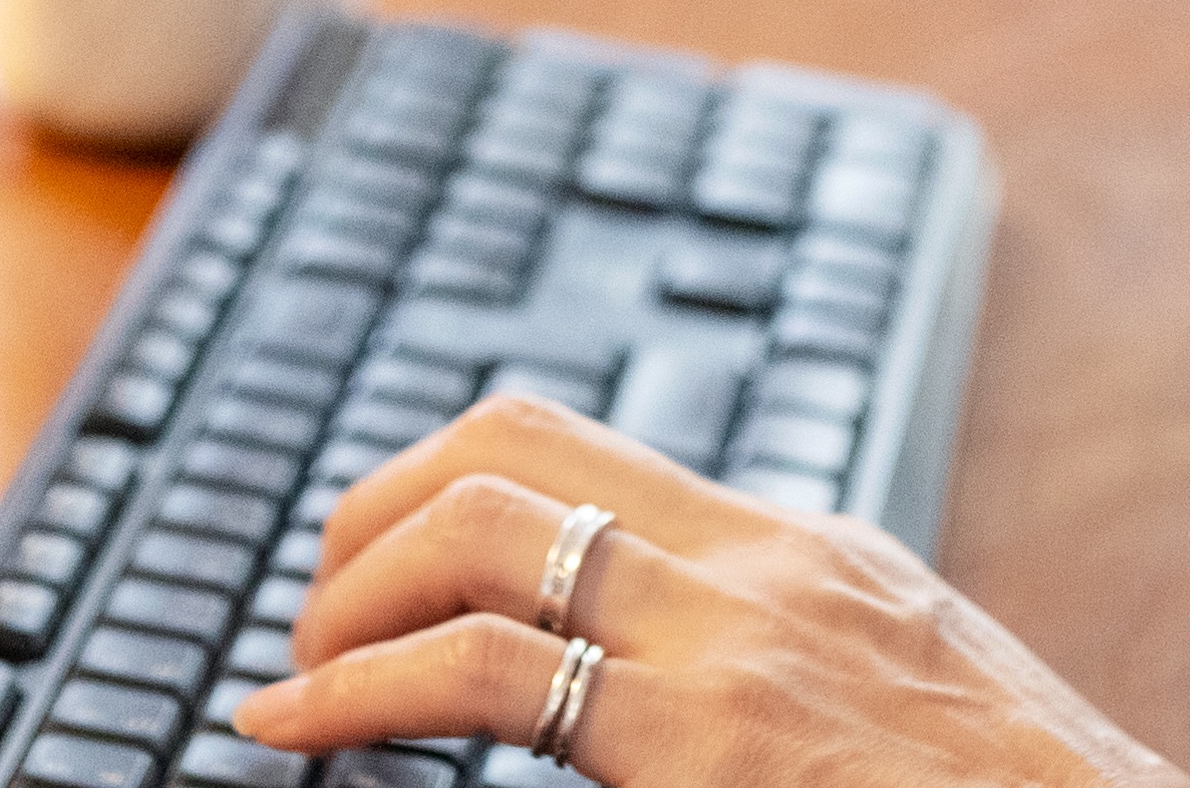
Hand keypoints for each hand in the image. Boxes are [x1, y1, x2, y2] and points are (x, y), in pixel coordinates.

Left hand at [237, 398, 1181, 787]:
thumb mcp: (894, 700)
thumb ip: (774, 669)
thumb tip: (635, 693)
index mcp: (806, 553)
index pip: (577, 446)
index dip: (437, 486)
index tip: (371, 563)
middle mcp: (764, 567)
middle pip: (509, 445)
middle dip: (370, 513)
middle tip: (315, 611)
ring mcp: (738, 646)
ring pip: (482, 528)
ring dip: (349, 591)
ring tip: (301, 670)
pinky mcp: (710, 743)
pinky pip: (488, 673)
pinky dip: (356, 689)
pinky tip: (294, 726)